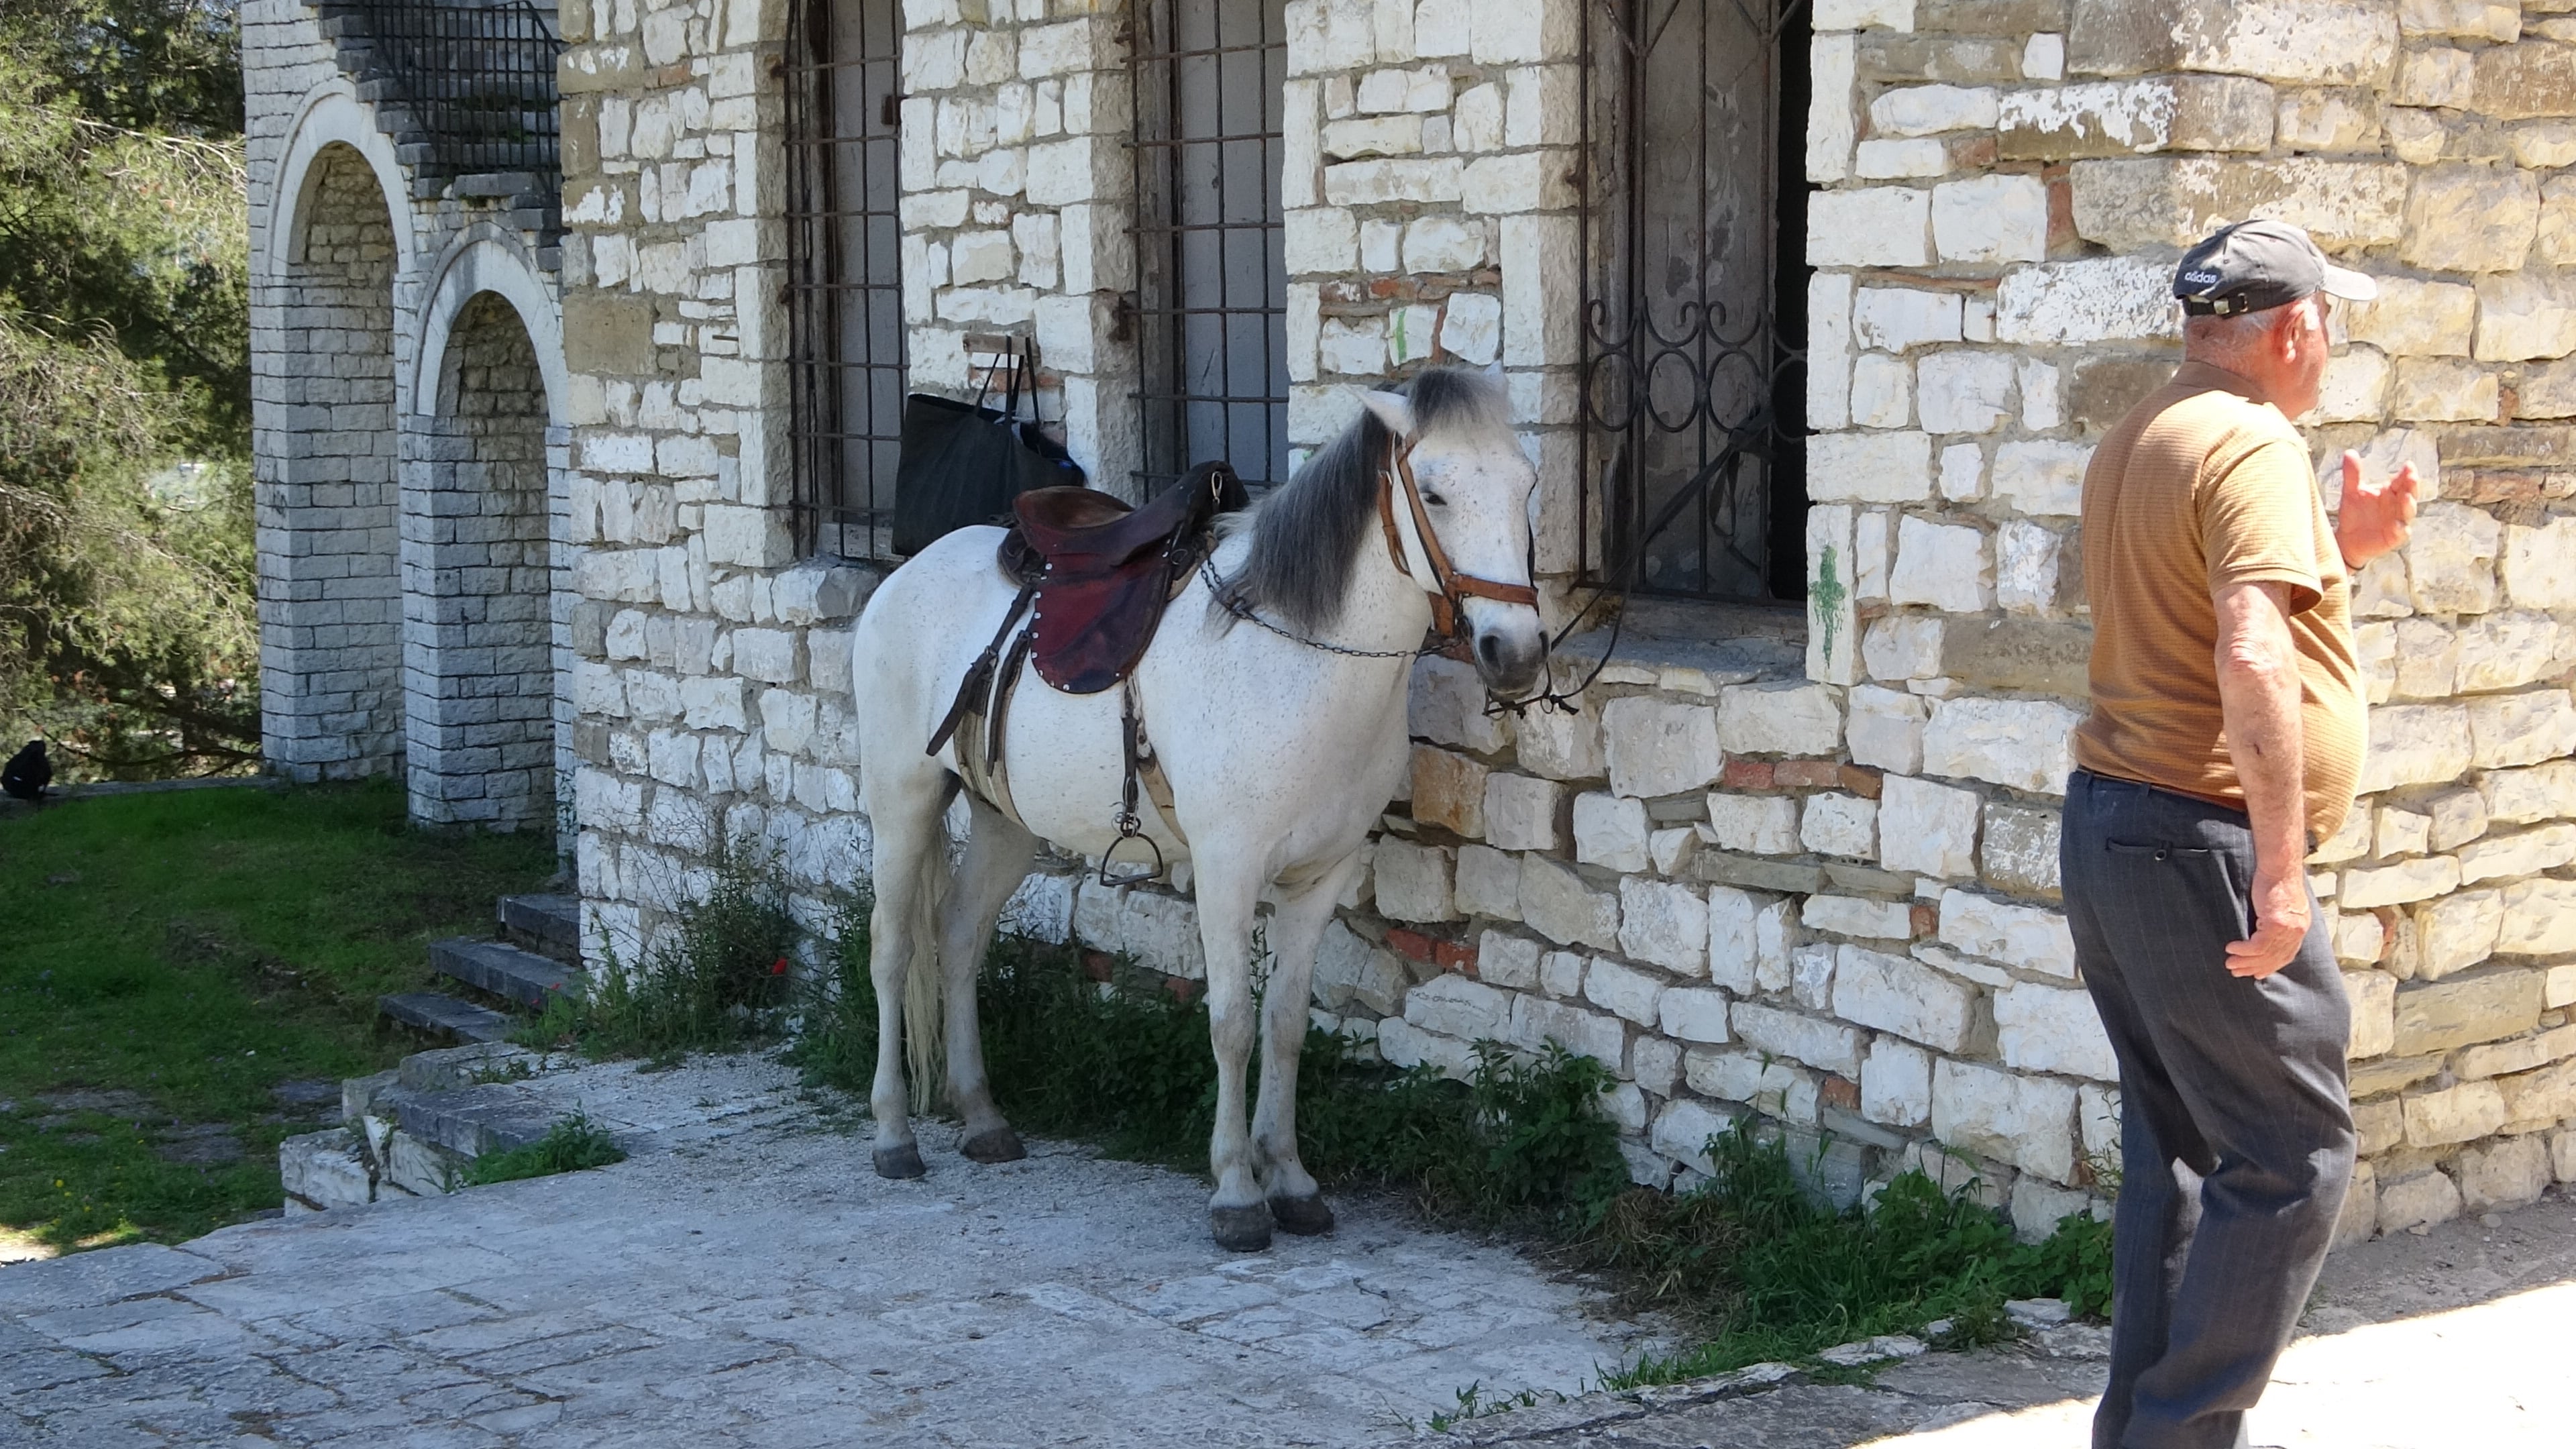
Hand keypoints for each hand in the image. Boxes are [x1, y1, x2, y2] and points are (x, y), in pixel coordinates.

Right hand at [2224, 865, 2310, 978]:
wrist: (2279, 868)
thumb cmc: (2277, 881)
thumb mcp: (2282, 905)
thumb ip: (2278, 920)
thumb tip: (2265, 930)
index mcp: (2299, 928)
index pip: (2286, 954)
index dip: (2271, 965)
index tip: (2258, 973)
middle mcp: (2296, 931)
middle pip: (2275, 958)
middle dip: (2255, 968)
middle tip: (2239, 973)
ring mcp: (2287, 929)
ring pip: (2264, 954)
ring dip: (2245, 961)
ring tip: (2230, 965)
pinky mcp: (2275, 924)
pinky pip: (2257, 945)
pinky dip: (2243, 950)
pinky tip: (2231, 949)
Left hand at [2335, 451, 2419, 570]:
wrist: (2347, 539)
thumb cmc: (2354, 513)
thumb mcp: (2351, 492)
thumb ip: (2352, 474)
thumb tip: (2349, 452)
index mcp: (2391, 491)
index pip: (2402, 480)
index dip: (2406, 473)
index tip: (2409, 465)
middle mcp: (2398, 504)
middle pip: (2409, 493)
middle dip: (2412, 485)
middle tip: (2412, 476)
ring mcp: (2399, 520)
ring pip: (2408, 512)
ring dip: (2408, 505)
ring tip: (2405, 497)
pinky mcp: (2395, 537)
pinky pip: (2401, 532)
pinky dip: (2400, 529)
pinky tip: (2396, 525)